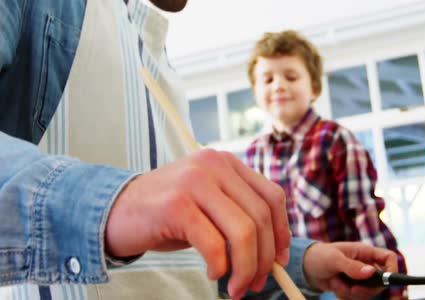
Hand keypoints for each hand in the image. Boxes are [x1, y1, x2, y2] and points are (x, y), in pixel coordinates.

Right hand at [104, 148, 290, 298]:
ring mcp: (195, 182)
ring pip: (242, 231)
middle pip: (260, 217)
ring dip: (245, 267)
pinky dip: (220, 266)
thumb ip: (238, 215)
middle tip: (256, 283)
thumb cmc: (167, 214)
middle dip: (264, 258)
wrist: (116, 211)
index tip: (280, 260)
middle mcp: (214, 166)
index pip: (271, 196)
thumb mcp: (210, 205)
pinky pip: (214, 244)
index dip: (282, 231)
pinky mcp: (176, 205)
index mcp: (227, 163)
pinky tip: (214, 274)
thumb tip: (274, 253)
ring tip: (237, 287)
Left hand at [303, 242, 399, 299]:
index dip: (392, 269)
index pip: (388, 258)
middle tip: (351, 288)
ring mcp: (360, 277)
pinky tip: (334, 285)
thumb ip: (352, 266)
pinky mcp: (353, 286)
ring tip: (336, 281)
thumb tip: (371, 272)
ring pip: (367, 292)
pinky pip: (356, 297)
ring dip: (350, 292)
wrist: (307, 267)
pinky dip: (344, 295)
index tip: (385, 281)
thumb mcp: (334, 259)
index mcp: (365, 252)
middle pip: (380, 282)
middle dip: (365, 289)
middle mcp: (365, 264)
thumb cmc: (320, 256)